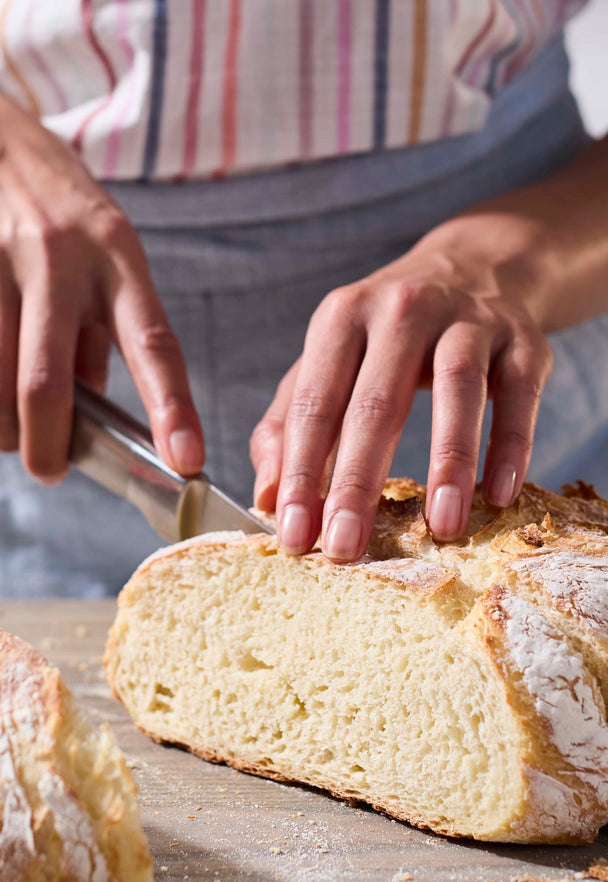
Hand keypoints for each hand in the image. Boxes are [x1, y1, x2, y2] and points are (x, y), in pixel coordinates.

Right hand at [0, 93, 203, 482]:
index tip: (187, 459)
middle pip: (47, 380)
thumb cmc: (61, 204)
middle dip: (48, 443)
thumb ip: (104, 334)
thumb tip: (97, 412)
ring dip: (4, 424)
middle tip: (51, 469)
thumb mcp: (105, 256)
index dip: (172, 407)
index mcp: (117, 256)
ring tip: (13, 430)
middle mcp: (59, 256)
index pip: (153, 342)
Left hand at [250, 215, 552, 558]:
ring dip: (450, 463)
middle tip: (345, 548)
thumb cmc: (385, 335)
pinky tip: (499, 495)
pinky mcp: (521, 339)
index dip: (300, 474)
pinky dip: (511, 446)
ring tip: (443, 528)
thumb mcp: (329, 360)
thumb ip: (289, 422)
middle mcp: (402, 309)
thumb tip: (265, 497)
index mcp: (342, 318)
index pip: (314, 404)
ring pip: (458, 389)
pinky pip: (518, 394)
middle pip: (377, 402)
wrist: (472, 268)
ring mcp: (467, 320)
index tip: (293, 537)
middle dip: (357, 482)